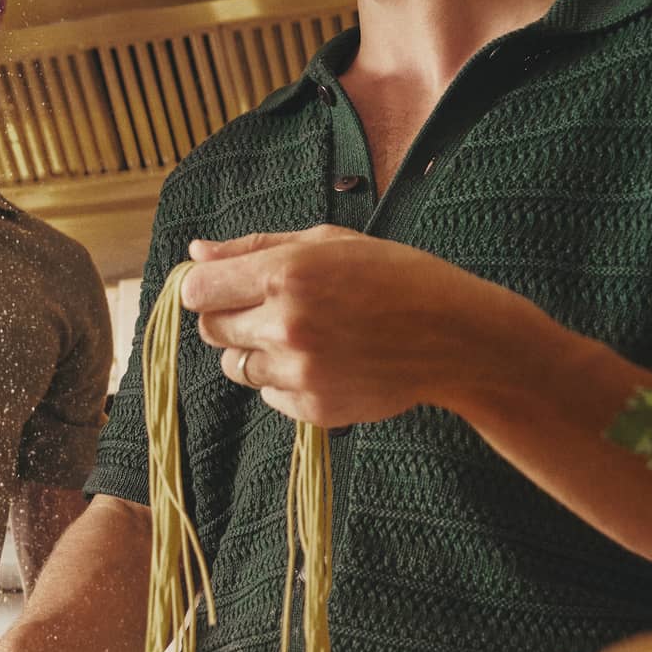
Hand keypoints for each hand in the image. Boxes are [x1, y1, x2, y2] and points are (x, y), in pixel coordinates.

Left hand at [180, 226, 524, 424]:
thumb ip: (253, 248)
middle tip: (273, 306)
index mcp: (285, 276)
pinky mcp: (313, 408)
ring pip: (234, 366)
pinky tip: (326, 360)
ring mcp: (299, 373)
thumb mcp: (327, 243)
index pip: (198, 290)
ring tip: (304, 334)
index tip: (225, 285)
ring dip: (255, 350)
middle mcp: (285, 326)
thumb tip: (196, 251)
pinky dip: (284, 380)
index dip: (206, 286)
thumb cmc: (394, 277)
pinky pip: (268, 394)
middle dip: (230, 316)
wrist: (455, 338)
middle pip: (211, 329)